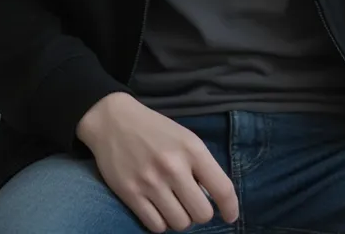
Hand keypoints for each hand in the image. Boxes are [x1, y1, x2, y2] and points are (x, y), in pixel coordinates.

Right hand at [76, 92, 238, 232]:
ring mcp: (151, 182)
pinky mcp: (131, 194)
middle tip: (190, 202)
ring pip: (180, 224)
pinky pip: (156, 227)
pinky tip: (157, 208)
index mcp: (192, 149)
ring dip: (180, 218)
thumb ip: (199, 165)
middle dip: (199, 212)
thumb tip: (213, 199)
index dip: (230, 208)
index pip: (222, 188)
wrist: (113, 120)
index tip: (229, 216)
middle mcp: (174, 167)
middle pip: (202, 214)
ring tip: (173, 204)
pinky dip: (160, 222)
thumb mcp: (184, 138)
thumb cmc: (154, 129)